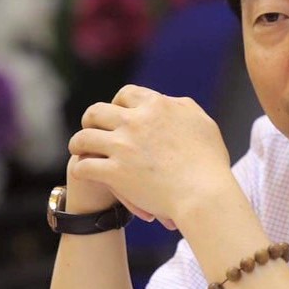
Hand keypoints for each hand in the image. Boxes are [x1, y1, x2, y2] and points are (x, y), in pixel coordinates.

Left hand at [68, 85, 231, 226]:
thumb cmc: (210, 163)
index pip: (126, 94)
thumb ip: (184, 108)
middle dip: (91, 120)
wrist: (204, 194)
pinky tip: (82, 172)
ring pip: (83, 137)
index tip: (116, 113)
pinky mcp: (115, 172)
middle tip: (91, 129)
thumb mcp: (203, 123)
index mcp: (157, 106)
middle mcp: (135, 122)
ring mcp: (122, 147)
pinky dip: (80, 168)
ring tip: (79, 150)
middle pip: (97, 111)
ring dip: (79, 143)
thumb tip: (171, 103)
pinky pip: (84, 166)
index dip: (118, 102)